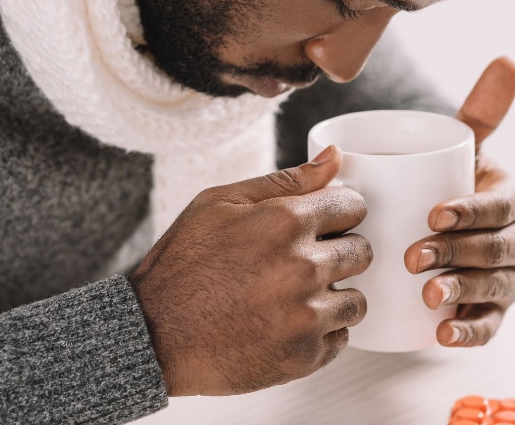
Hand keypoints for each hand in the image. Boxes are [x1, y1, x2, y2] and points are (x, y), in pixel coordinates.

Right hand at [128, 146, 369, 395]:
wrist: (152, 335)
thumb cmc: (182, 265)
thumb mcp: (219, 204)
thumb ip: (285, 180)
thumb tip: (335, 157)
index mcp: (285, 222)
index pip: (354, 206)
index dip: (338, 213)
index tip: (322, 225)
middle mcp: (303, 268)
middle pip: (362, 252)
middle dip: (340, 252)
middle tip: (302, 264)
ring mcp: (306, 316)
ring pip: (356, 300)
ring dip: (333, 296)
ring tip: (293, 298)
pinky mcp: (303, 356)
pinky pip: (339, 339)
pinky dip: (320, 334)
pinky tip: (285, 325)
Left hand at [404, 57, 514, 346]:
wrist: (441, 226)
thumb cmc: (450, 183)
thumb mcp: (462, 150)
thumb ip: (481, 112)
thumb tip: (508, 60)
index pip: (502, 206)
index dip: (473, 211)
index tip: (435, 214)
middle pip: (498, 250)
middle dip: (461, 254)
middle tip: (415, 255)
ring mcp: (510, 279)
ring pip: (496, 289)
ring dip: (464, 294)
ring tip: (429, 296)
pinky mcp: (494, 311)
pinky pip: (490, 327)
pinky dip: (469, 334)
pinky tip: (443, 336)